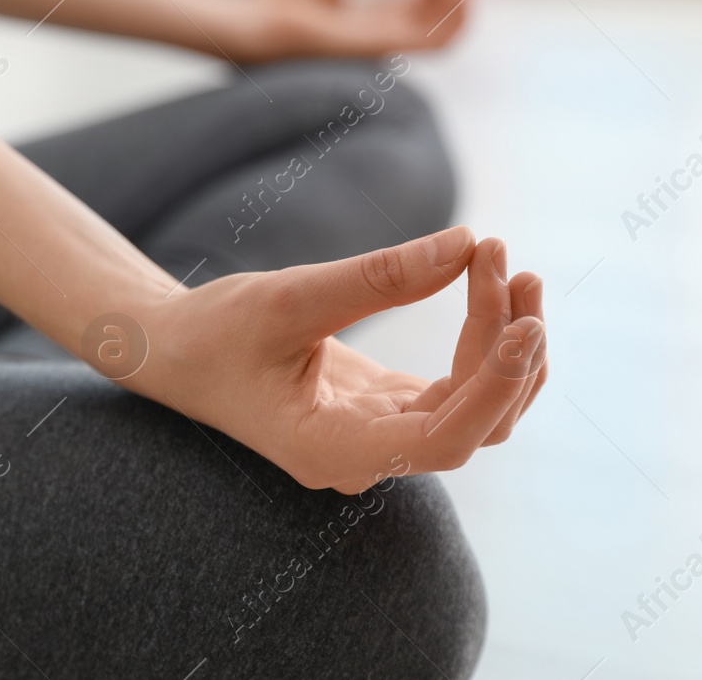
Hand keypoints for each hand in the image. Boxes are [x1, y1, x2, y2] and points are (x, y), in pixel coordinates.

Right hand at [123, 227, 547, 493]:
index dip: (496, 386)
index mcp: (333, 449)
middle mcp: (367, 456)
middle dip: (507, 345)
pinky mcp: (389, 409)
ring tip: (513, 268)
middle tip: (504, 257)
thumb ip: (379, 277)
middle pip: (475, 421)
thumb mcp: (289, 297)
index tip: (526, 321)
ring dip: (507, 345)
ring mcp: (382, 436)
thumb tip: (466, 244)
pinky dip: (486, 343)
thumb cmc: (216, 331)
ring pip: (479, 411)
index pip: (445, 440)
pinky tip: (494, 287)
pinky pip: (460, 391)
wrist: (175, 350)